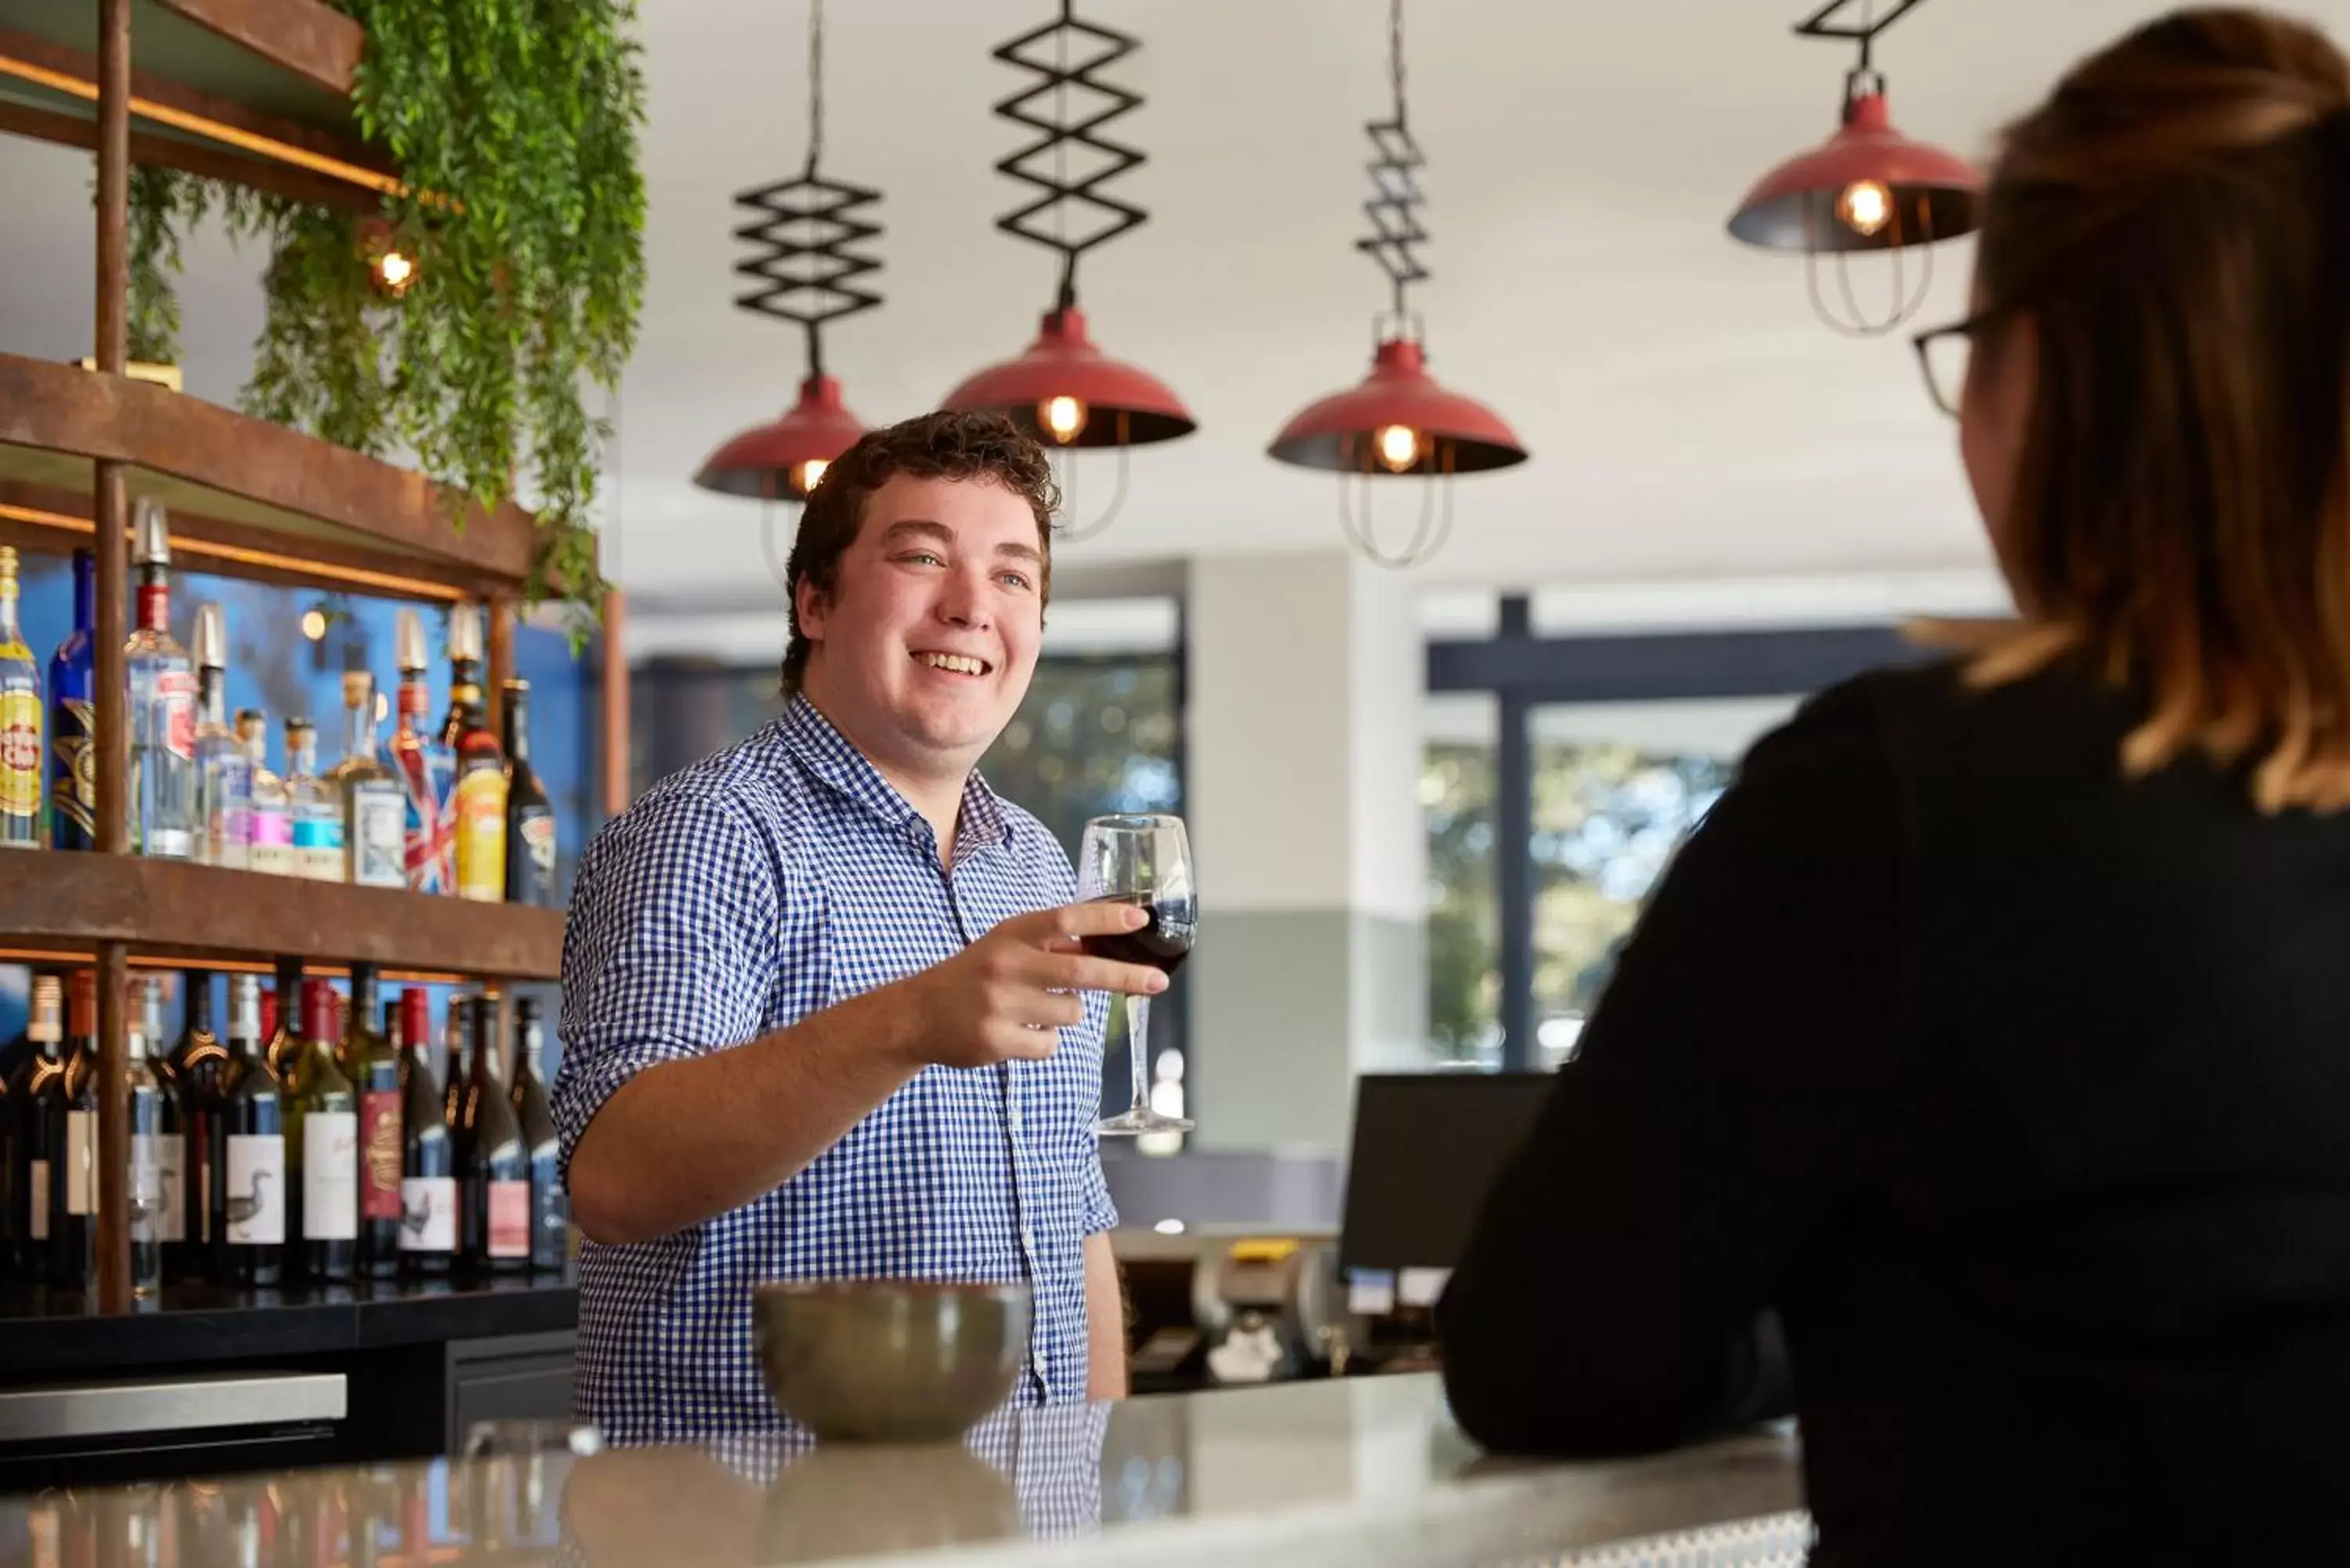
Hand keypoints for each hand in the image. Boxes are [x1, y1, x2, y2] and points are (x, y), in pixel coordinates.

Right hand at [899, 900, 1169, 1069]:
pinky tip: (1018, 1032)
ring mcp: (999, 1004)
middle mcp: (1005, 964)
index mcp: (1011, 934)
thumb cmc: (975, 974)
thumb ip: (1051, 943)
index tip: (1141, 921)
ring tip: (1035, 1009)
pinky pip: (1050, 1044)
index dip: (1106, 919)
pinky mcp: (996, 1040)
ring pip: (1070, 1013)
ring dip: (1067, 1013)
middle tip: (1158, 982)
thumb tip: (1112, 942)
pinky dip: (1045, 1041)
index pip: (1066, 919)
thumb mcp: (1007, 945)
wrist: (917, 1014)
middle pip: (1081, 970)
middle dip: (1126, 976)